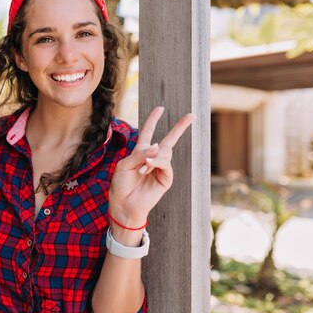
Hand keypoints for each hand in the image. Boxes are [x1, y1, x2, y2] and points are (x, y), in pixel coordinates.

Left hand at [109, 107, 194, 228]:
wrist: (124, 204)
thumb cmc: (121, 185)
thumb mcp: (125, 165)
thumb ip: (140, 153)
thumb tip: (157, 146)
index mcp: (140, 153)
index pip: (148, 132)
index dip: (153, 120)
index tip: (160, 108)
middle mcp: (152, 159)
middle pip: (169, 139)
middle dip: (180, 127)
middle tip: (192, 115)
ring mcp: (160, 169)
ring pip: (164, 153)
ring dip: (151, 158)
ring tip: (141, 168)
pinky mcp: (166, 179)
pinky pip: (165, 164)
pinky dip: (156, 163)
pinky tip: (147, 167)